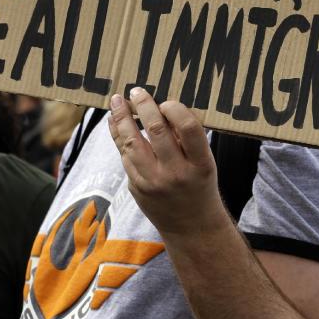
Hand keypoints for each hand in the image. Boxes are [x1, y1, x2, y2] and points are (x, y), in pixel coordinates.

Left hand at [107, 87, 228, 236]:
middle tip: (136, 91)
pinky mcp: (136, 188)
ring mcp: (153, 182)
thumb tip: (161, 105)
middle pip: (156, 130)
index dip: (175, 108)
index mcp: (201, 164)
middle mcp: (177, 173)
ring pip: (131, 142)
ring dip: (121, 117)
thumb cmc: (199, 185)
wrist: (192, 227)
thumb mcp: (204, 162)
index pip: (188, 128)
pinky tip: (114, 121)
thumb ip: (186, 138)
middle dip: (143, 105)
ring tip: (116, 100)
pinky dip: (118, 135)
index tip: (166, 100)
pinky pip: (124, 155)